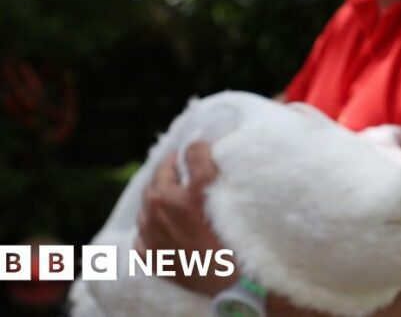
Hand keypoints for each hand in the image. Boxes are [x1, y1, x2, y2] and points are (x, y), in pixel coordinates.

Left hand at [135, 141, 234, 294]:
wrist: (230, 283)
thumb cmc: (229, 238)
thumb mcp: (219, 195)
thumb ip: (203, 164)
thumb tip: (196, 145)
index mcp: (170, 197)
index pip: (180, 159)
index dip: (193, 152)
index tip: (200, 151)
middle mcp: (155, 214)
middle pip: (159, 179)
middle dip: (172, 171)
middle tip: (188, 170)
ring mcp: (149, 237)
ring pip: (149, 204)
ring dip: (161, 196)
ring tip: (180, 197)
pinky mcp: (149, 257)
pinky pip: (143, 233)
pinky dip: (153, 225)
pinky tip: (169, 226)